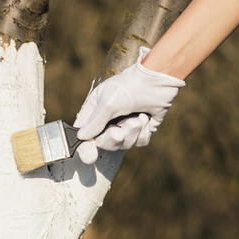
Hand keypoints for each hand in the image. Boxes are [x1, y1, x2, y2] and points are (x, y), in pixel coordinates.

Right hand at [73, 47, 184, 163]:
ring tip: (139, 117)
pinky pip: (140, 141)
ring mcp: (126, 124)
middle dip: (114, 138)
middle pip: (105, 143)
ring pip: (125, 144)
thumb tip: (81, 136)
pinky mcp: (143, 128)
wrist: (158, 80)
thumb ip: (94, 122)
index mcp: (95, 110)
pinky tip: (146, 118)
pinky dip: (143, 132)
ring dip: (132, 132)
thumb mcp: (108, 103)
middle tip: (119, 131)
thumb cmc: (129, 86)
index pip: (85, 133)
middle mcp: (109, 119)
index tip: (89, 158)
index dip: (85, 146)